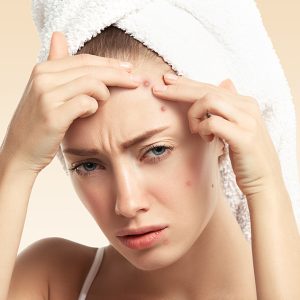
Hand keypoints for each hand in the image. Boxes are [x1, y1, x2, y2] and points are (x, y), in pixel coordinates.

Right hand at [0, 32, 140, 173]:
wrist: (21, 150)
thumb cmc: (39, 122)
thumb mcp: (45, 89)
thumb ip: (55, 64)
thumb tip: (59, 35)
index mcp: (43, 69)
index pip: (84, 60)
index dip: (110, 63)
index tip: (129, 68)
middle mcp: (43, 77)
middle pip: (91, 69)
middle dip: (119, 74)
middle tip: (136, 81)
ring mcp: (47, 95)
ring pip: (91, 83)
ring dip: (104, 93)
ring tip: (103, 101)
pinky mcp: (53, 115)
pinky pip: (86, 103)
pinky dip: (94, 107)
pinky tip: (89, 113)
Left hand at [152, 73, 283, 197]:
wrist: (265, 180)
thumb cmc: (245, 155)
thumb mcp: (237, 127)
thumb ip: (229, 106)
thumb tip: (225, 82)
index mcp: (244, 102)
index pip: (210, 87)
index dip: (187, 83)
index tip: (166, 80)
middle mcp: (247, 106)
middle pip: (206, 90)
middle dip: (178, 90)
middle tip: (157, 89)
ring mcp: (247, 120)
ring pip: (209, 101)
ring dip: (194, 114)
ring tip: (194, 129)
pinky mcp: (244, 137)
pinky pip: (213, 123)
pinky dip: (203, 128)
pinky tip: (205, 139)